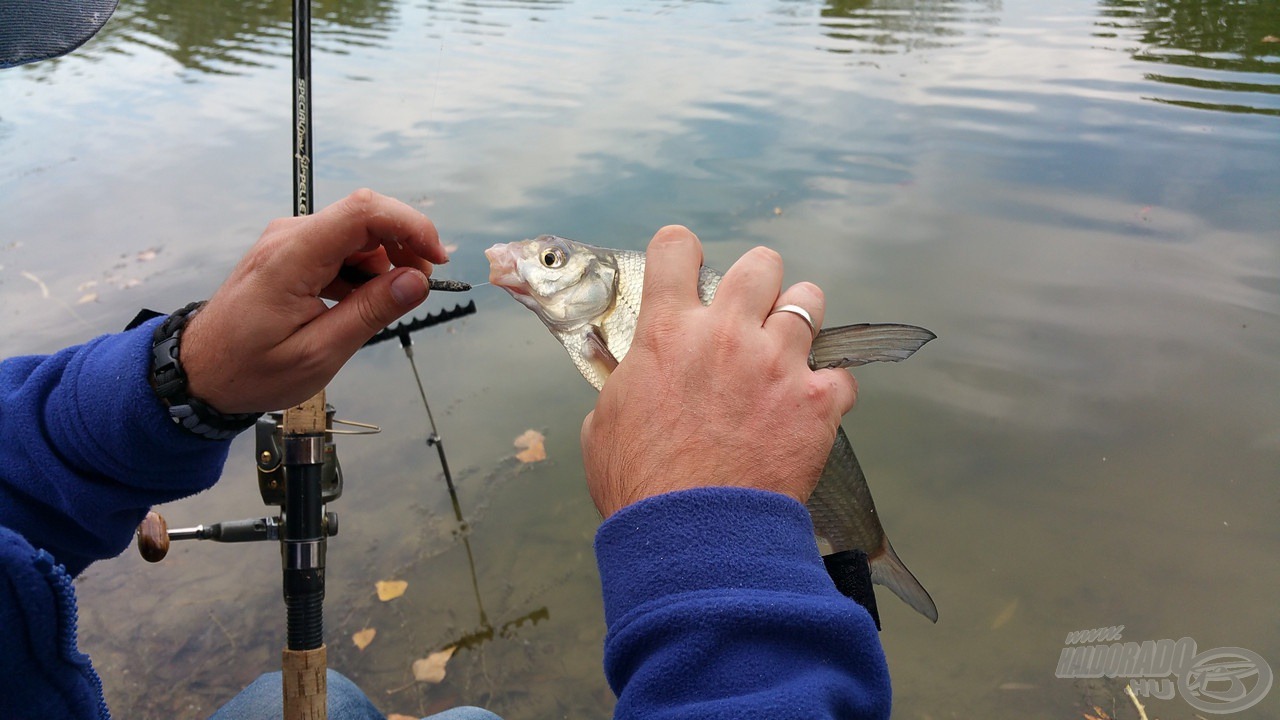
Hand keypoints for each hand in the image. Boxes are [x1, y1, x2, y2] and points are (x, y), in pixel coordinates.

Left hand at [180, 189, 448, 412]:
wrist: (200, 372)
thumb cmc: (251, 369)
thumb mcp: (318, 352)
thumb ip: (370, 312)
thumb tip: (417, 281)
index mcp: (294, 256)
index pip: (363, 211)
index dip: (410, 226)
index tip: (436, 260)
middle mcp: (290, 236)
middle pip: (365, 218)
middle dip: (404, 246)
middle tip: (418, 288)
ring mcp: (289, 241)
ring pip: (355, 234)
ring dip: (384, 263)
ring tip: (384, 305)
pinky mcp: (290, 252)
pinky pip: (339, 247)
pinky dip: (362, 269)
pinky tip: (360, 302)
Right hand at [579, 226, 856, 517]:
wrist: (695, 539)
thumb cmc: (641, 488)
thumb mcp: (604, 423)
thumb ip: (627, 384)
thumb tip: (635, 381)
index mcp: (667, 333)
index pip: (676, 249)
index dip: (682, 252)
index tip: (686, 267)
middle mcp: (726, 335)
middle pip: (760, 264)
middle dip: (757, 281)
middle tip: (750, 311)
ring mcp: (778, 365)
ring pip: (810, 300)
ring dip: (799, 320)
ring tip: (788, 348)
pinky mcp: (817, 403)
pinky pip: (841, 374)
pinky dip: (828, 388)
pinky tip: (811, 407)